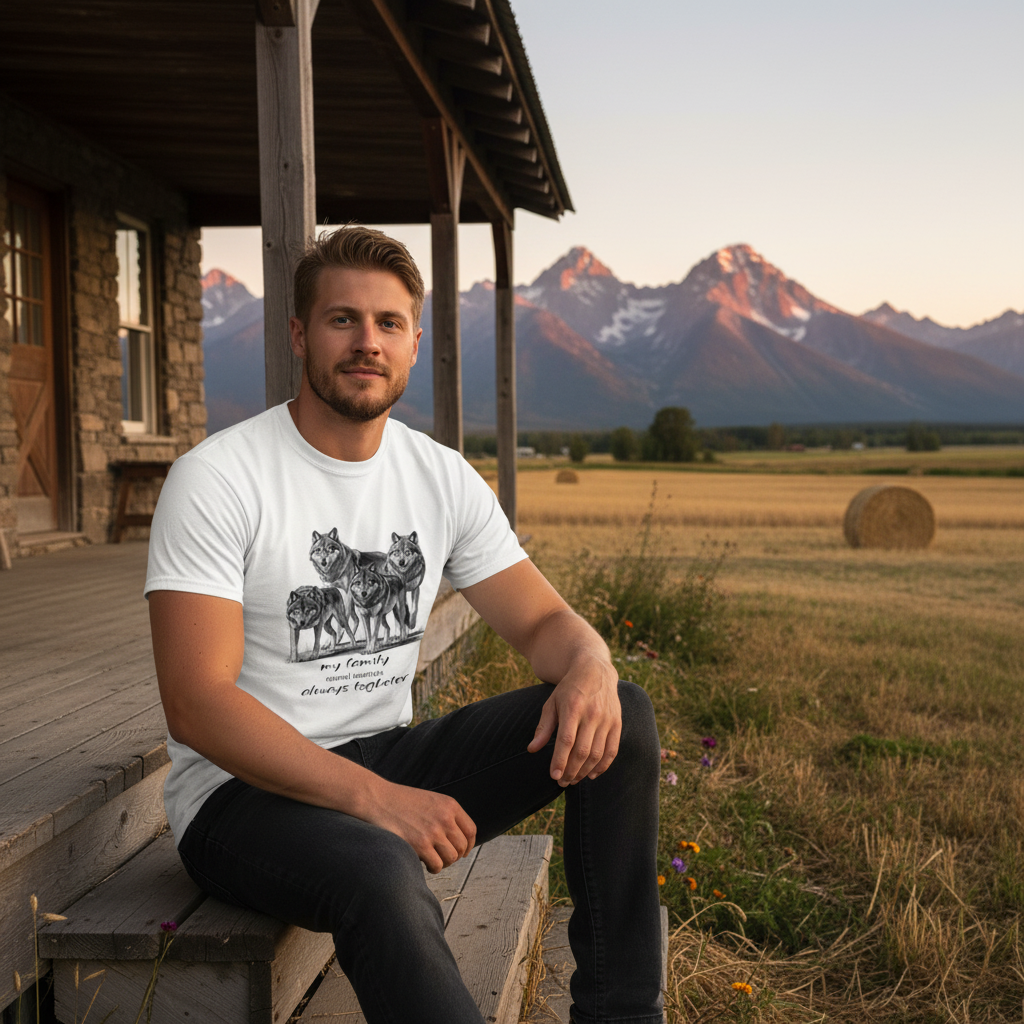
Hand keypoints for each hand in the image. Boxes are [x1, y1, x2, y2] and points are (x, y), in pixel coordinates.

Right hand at [365, 781, 476, 873]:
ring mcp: (433, 831)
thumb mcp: (430, 801)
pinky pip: (437, 865)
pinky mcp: (420, 845)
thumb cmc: (401, 802)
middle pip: (462, 847)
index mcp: (450, 805)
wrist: (377, 799)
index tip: (461, 852)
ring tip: (432, 859)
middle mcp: (445, 818)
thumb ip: (446, 815)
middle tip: (441, 857)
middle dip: (453, 855)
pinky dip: (432, 868)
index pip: (471, 830)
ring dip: (443, 863)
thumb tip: (459, 839)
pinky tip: (424, 862)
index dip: (468, 845)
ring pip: (451, 858)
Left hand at [527, 656, 620, 785]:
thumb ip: (544, 727)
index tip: (554, 776)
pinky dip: (602, 766)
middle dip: (571, 771)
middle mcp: (592, 713)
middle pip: (582, 751)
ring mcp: (607, 719)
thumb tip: (532, 749)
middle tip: (561, 782)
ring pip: (597, 754)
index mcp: (572, 707)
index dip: (560, 761)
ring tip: (573, 779)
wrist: (595, 670)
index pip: (566, 740)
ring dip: (584, 771)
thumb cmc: (569, 689)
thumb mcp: (552, 703)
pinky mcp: (617, 723)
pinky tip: (591, 774)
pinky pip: (612, 750)